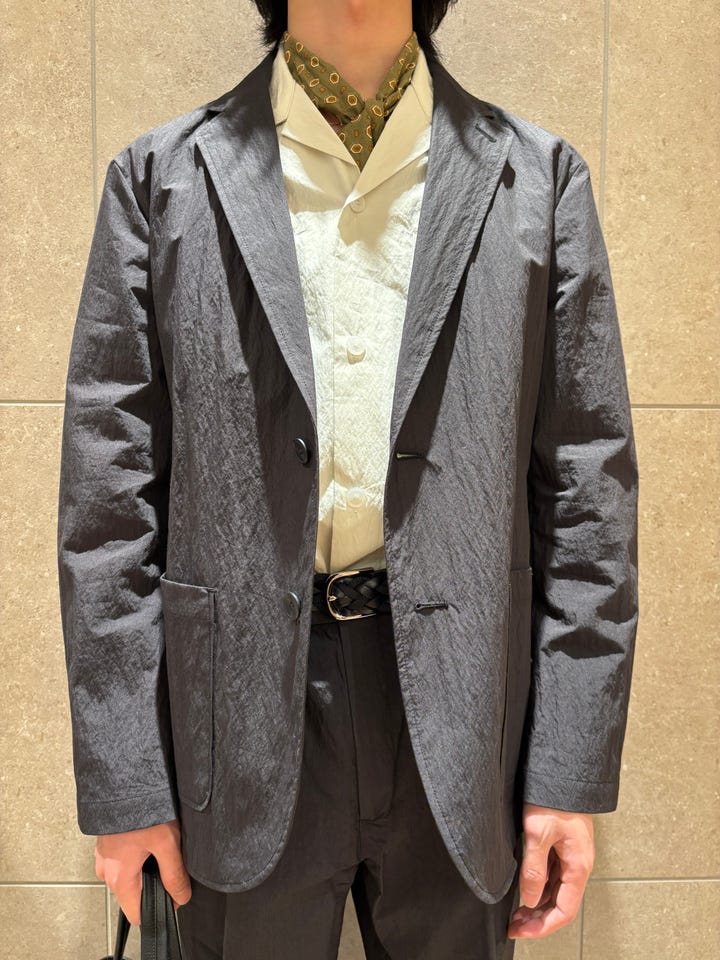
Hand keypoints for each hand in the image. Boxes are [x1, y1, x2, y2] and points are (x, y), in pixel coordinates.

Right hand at [95, 819, 191, 925]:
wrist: (120, 780)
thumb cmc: (141, 810)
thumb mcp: (166, 843)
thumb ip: (174, 874)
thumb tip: (181, 898)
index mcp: (119, 878)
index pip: (135, 914)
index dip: (158, 910)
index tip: (174, 897)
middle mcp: (106, 871)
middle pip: (134, 894)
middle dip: (153, 884)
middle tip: (170, 860)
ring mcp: (104, 856)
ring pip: (128, 875)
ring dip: (145, 866)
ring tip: (159, 843)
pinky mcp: (106, 843)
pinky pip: (122, 859)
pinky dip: (136, 854)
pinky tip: (148, 836)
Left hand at [507, 803, 593, 938]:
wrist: (560, 772)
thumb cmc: (554, 798)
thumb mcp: (538, 833)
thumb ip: (534, 868)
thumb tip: (529, 898)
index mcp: (578, 865)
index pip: (564, 910)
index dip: (543, 925)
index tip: (522, 930)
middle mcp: (577, 864)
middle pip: (561, 904)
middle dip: (538, 918)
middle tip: (514, 924)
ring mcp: (570, 856)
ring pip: (556, 891)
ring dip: (538, 905)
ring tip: (516, 912)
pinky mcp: (562, 846)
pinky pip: (553, 876)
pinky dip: (539, 888)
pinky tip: (524, 889)